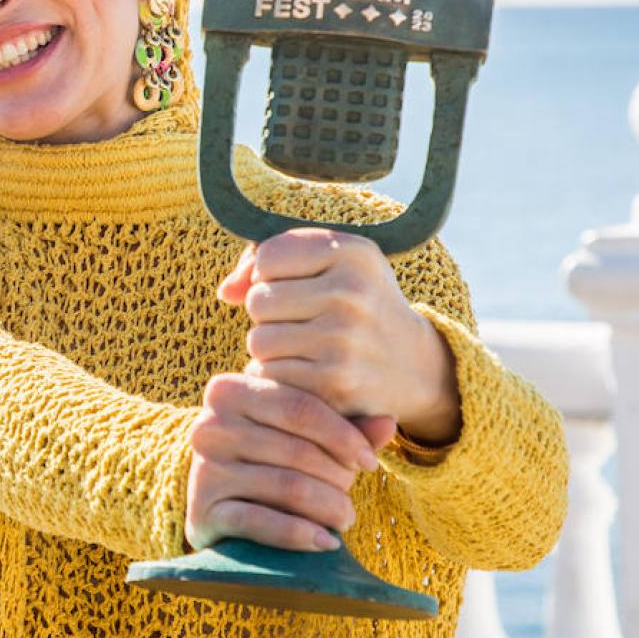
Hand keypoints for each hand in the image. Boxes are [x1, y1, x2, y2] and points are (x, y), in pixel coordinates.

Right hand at [183, 372, 394, 552]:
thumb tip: (389, 422)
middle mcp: (208, 425)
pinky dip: (300, 534)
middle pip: (296, 449)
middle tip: (352, 496)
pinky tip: (326, 542)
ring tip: (345, 518)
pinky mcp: (202, 511)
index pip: (300, 406)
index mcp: (231, 390)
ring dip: (327, 507)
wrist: (223, 504)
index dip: (343, 436)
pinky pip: (260, 522)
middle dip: (337, 477)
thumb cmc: (273, 460)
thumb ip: (347, 429)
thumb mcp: (306, 438)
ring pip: (286, 485)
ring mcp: (202, 469)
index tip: (371, 462)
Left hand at [218, 229, 461, 447]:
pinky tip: (310, 374)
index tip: (299, 286)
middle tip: (304, 322)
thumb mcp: (328, 264)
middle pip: (258, 300)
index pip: (268, 257)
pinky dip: (280, 378)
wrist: (413, 366)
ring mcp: (344, 341)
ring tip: (307, 347)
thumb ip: (266, 261)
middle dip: (270, 314)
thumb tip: (226, 292)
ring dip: (272, 349)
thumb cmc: (354, 305)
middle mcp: (352, 292)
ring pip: (259, 341)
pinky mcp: (334, 385)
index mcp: (353, 252)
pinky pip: (270, 377)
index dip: (272, 275)